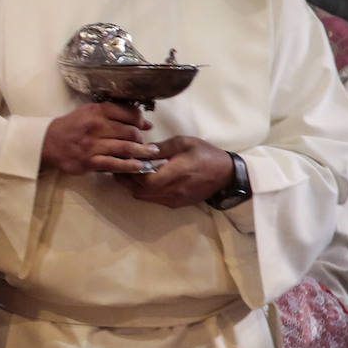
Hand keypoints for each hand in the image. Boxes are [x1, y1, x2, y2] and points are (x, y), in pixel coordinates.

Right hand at [41, 101, 158, 174]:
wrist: (47, 142)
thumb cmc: (71, 127)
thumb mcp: (88, 112)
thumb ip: (113, 114)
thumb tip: (144, 123)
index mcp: (96, 111)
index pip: (128, 113)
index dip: (141, 120)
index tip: (145, 126)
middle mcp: (95, 126)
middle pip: (130, 132)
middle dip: (142, 138)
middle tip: (147, 144)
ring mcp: (92, 145)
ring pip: (125, 148)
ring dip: (142, 152)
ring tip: (150, 154)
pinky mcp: (89, 161)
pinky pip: (115, 164)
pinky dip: (129, 166)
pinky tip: (139, 166)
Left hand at [115, 136, 233, 207]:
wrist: (227, 174)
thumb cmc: (206, 155)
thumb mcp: (184, 143)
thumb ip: (161, 147)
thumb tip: (141, 149)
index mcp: (177, 173)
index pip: (146, 180)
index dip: (131, 173)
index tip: (123, 162)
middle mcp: (175, 190)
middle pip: (141, 191)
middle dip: (127, 181)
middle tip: (119, 168)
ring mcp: (176, 200)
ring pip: (145, 198)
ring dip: (134, 187)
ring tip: (129, 174)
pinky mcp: (177, 204)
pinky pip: (154, 200)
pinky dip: (145, 192)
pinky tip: (144, 180)